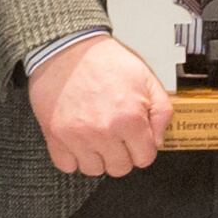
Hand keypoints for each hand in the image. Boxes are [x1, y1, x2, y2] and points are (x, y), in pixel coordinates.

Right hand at [28, 33, 171, 177]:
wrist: (68, 47)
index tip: (136, 140)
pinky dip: (73, 158)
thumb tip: (157, 140)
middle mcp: (103, 131)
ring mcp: (77, 136)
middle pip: (119, 168)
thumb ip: (162, 111)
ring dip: (98, 158)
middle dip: (122, 154)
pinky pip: (67, 165)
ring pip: (94, 170)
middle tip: (117, 136)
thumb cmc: (104, 60)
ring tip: (96, 138)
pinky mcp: (55, 136)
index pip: (144, 158)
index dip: (142, 148)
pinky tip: (79, 141)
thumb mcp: (146, 78)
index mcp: (129, 118)